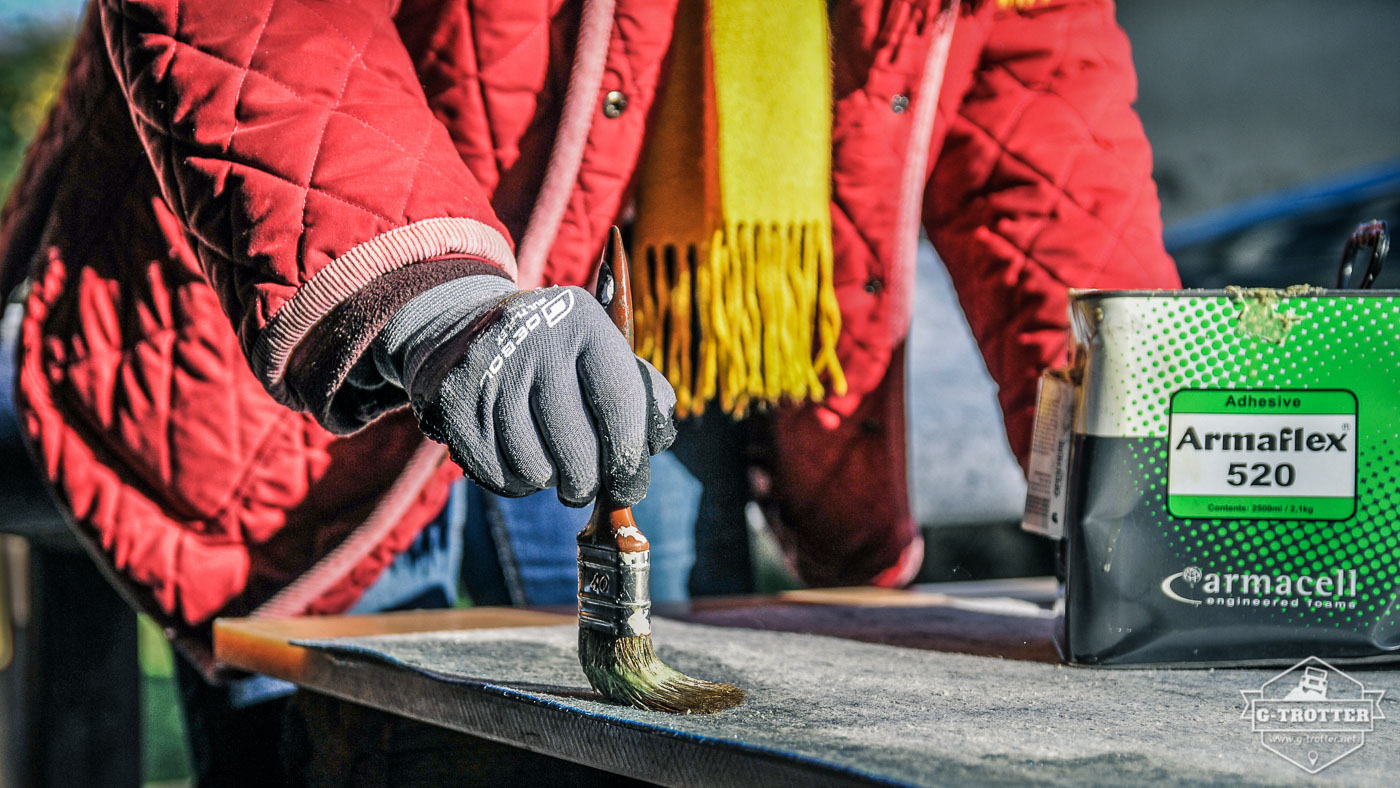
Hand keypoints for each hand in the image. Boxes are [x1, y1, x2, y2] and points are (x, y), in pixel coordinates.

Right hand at [374, 276, 676, 506]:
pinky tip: (520, 458)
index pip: (619, 403)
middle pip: (578, 449)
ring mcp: (490, 371)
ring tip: (551, 461)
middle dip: (589, 482)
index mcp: (583, 321)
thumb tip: (655, 443)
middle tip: (586, 484)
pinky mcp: (456, 403)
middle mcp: (534, 340)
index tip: (629, 486)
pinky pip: (499, 475)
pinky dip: (516, 482)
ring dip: (550, 480)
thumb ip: (641, 392)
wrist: (464, 330)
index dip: (629, 458)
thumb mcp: (601, 349)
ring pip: (536, 470)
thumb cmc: (555, 353)